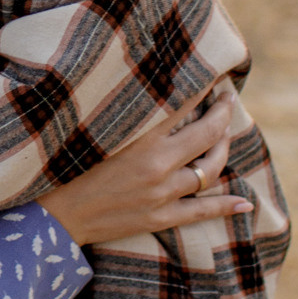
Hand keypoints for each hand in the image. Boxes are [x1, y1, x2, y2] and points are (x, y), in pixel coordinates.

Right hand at [40, 84, 249, 244]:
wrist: (53, 217)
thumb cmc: (66, 167)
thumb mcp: (97, 132)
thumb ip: (127, 115)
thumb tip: (152, 94)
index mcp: (141, 139)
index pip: (184, 107)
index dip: (201, 91)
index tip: (211, 80)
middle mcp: (158, 165)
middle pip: (207, 136)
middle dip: (222, 115)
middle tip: (228, 101)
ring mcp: (162, 194)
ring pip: (209, 170)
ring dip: (223, 151)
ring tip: (227, 136)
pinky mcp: (160, 218)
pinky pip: (201, 211)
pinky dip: (225, 207)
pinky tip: (244, 204)